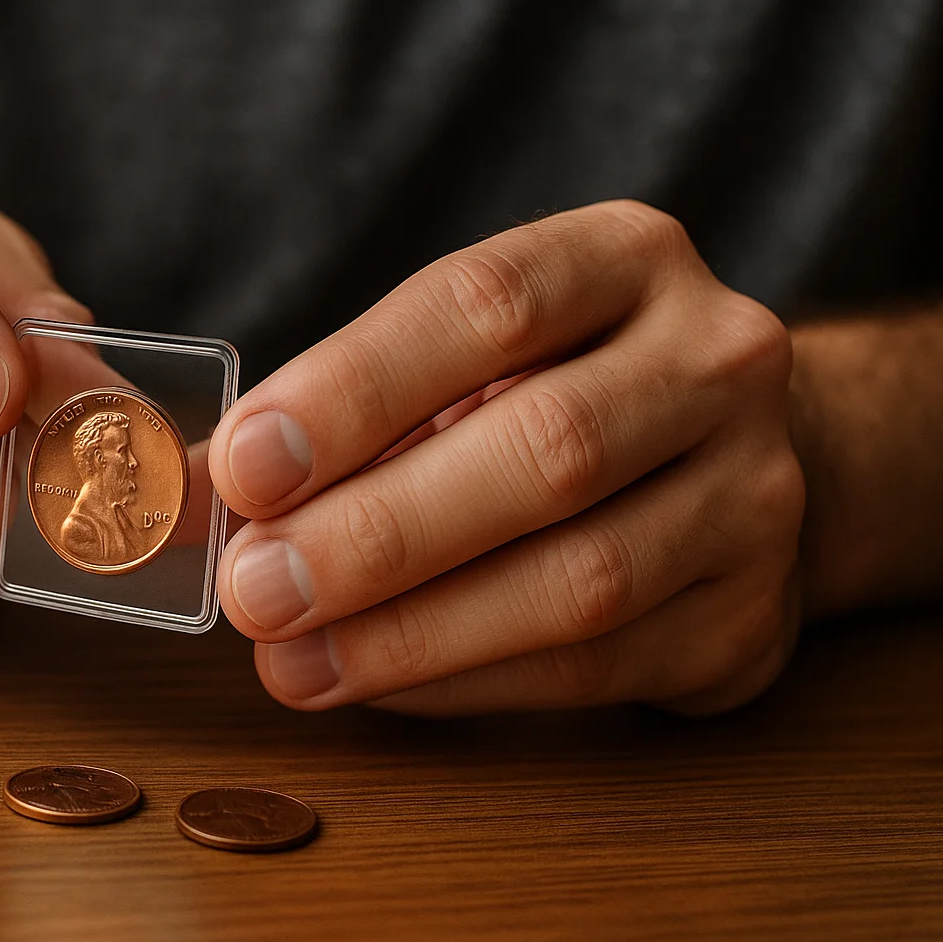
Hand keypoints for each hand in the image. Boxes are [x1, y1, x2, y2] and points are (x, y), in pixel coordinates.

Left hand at [209, 201, 804, 715]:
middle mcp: (716, 360)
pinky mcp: (751, 616)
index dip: (355, 388)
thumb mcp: (457, 361)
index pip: (486, 304)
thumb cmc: (546, 392)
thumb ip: (338, 413)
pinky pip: (596, 668)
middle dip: (379, 530)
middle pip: (547, 449)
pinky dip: (464, 682)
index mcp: (625, 259)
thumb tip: (186, 490)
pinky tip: (372, 682)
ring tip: (289, 658)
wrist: (720, 460)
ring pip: (583, 577)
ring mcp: (756, 493)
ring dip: (412, 630)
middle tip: (252, 588)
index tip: (242, 464)